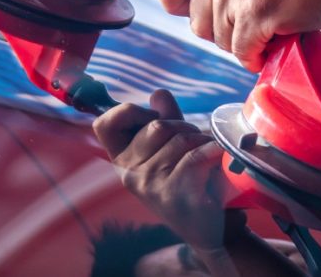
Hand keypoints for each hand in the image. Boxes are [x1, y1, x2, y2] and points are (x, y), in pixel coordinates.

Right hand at [92, 90, 243, 251]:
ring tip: (208, 155)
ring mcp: (149, 184)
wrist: (212, 226)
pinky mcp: (172, 193)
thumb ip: (164, 117)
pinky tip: (216, 159)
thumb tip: (158, 93)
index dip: (128, 112)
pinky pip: (194, 155)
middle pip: (157, 126)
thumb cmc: (191, 180)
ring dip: (202, 140)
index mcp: (122, 159)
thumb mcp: (172, 144)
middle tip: (194, 142)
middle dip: (183, 126)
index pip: (103, 124)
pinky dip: (212, 151)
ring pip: (180, 138)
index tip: (151, 119)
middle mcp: (129, 173)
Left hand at [154, 0, 320, 72]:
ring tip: (268, 24)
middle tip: (251, 20)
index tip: (190, 9)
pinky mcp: (255, 15)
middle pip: (195, 24)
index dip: (174, 0)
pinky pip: (242, 52)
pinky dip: (257, 56)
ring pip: (219, 41)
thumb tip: (192, 9)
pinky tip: (273, 43)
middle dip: (221, 31)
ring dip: (243, 43)